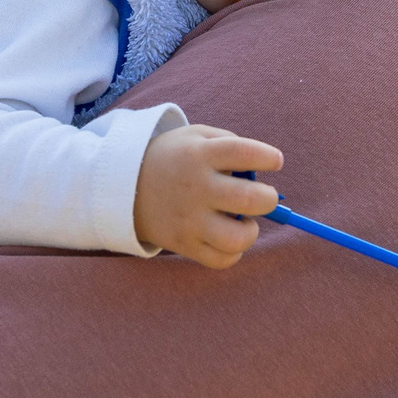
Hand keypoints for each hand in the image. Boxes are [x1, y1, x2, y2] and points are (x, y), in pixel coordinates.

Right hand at [132, 124, 282, 267]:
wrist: (122, 185)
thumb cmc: (173, 158)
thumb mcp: (195, 137)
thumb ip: (229, 143)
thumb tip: (262, 168)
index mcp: (199, 155)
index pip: (244, 152)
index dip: (268, 157)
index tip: (275, 161)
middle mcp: (195, 188)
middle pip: (249, 199)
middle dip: (269, 198)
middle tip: (265, 197)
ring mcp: (189, 220)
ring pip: (237, 238)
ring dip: (251, 231)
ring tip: (244, 222)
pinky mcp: (184, 244)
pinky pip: (222, 260)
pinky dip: (233, 252)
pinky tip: (228, 236)